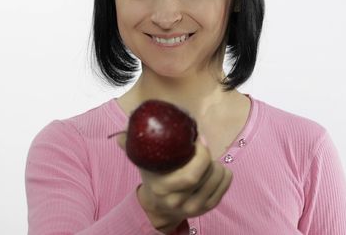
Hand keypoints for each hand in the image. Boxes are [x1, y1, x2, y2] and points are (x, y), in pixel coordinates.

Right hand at [115, 132, 233, 231]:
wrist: (159, 206)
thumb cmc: (153, 176)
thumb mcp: (141, 162)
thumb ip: (130, 146)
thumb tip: (120, 135)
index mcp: (163, 189)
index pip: (192, 176)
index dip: (201, 155)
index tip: (197, 140)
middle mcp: (180, 202)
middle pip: (207, 175)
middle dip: (208, 156)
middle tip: (202, 146)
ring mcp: (195, 208)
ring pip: (218, 178)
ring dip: (216, 163)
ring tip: (205, 159)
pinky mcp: (208, 209)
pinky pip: (225, 185)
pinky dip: (224, 173)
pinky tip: (215, 168)